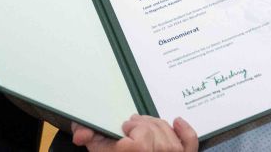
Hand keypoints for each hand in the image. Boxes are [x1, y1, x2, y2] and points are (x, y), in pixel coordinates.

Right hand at [71, 116, 196, 151]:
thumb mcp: (99, 151)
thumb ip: (89, 137)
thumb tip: (81, 133)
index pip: (140, 142)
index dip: (133, 131)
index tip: (124, 129)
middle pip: (154, 136)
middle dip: (142, 126)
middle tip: (131, 125)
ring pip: (169, 139)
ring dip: (156, 126)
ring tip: (144, 126)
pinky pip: (189, 144)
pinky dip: (185, 131)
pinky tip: (176, 121)